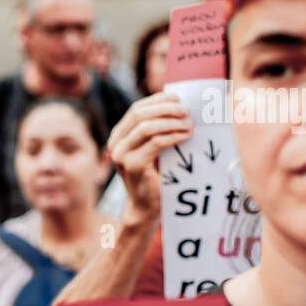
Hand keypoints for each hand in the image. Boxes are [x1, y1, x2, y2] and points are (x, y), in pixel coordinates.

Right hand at [106, 93, 190, 222]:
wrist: (146, 207)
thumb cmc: (155, 176)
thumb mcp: (152, 149)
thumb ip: (157, 131)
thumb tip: (178, 106)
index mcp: (119, 136)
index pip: (136, 109)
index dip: (157, 100)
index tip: (178, 99)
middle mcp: (116, 143)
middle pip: (140, 114)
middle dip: (166, 109)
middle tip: (186, 111)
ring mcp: (122, 155)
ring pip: (147, 127)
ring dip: (171, 122)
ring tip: (189, 124)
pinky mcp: (133, 165)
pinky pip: (155, 143)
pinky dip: (173, 136)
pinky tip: (185, 136)